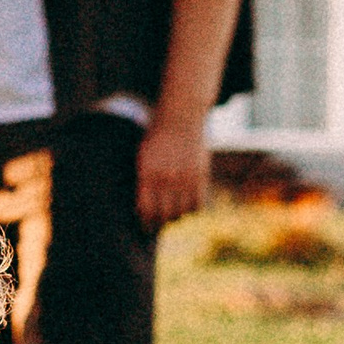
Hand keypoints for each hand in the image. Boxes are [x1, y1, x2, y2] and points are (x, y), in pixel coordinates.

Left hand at [134, 112, 209, 229]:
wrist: (180, 116)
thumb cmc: (157, 137)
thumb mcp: (143, 156)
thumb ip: (143, 180)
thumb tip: (143, 208)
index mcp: (147, 173)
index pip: (146, 210)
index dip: (146, 223)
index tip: (146, 227)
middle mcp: (166, 177)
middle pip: (164, 215)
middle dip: (161, 223)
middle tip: (160, 224)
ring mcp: (185, 177)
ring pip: (182, 212)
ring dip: (177, 216)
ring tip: (173, 214)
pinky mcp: (200, 174)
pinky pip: (198, 203)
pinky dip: (193, 209)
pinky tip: (188, 205)